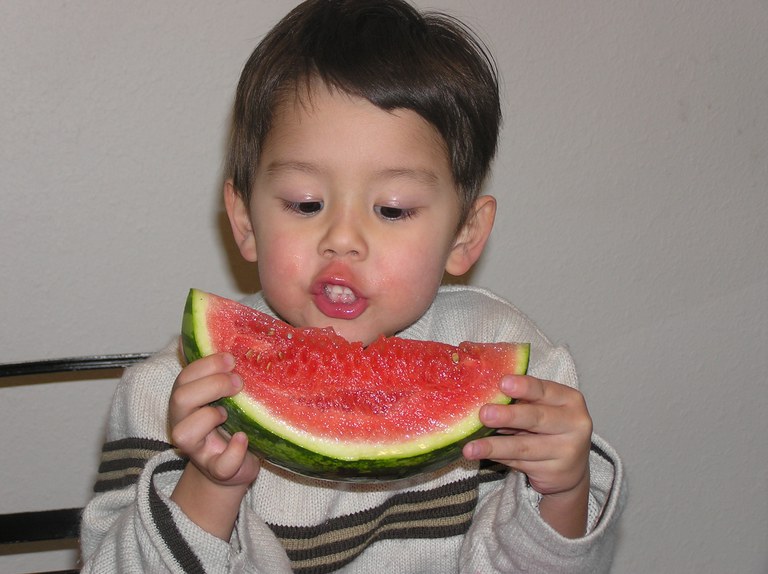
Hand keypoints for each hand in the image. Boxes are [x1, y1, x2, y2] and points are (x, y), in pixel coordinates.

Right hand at [169, 352, 260, 488]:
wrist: (233, 466)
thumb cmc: (229, 422)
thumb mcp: (222, 394)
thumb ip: (215, 370)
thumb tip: (203, 334)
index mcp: (187, 400)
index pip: (184, 376)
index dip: (205, 365)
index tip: (231, 359)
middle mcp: (184, 422)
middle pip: (180, 397)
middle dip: (211, 385)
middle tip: (238, 382)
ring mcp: (198, 449)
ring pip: (184, 433)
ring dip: (209, 417)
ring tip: (229, 413)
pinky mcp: (217, 470)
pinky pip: (220, 464)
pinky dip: (233, 450)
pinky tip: (243, 438)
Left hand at [463, 374, 591, 536]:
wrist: (572, 469)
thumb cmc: (550, 427)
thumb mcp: (544, 408)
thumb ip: (523, 401)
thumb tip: (484, 393)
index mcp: (570, 400)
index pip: (545, 390)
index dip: (524, 387)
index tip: (502, 383)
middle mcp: (574, 424)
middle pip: (537, 418)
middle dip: (508, 416)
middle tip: (484, 414)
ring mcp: (567, 451)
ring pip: (524, 447)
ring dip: (494, 446)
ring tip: (470, 448)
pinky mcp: (555, 473)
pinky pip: (520, 462)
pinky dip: (498, 457)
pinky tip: (480, 454)